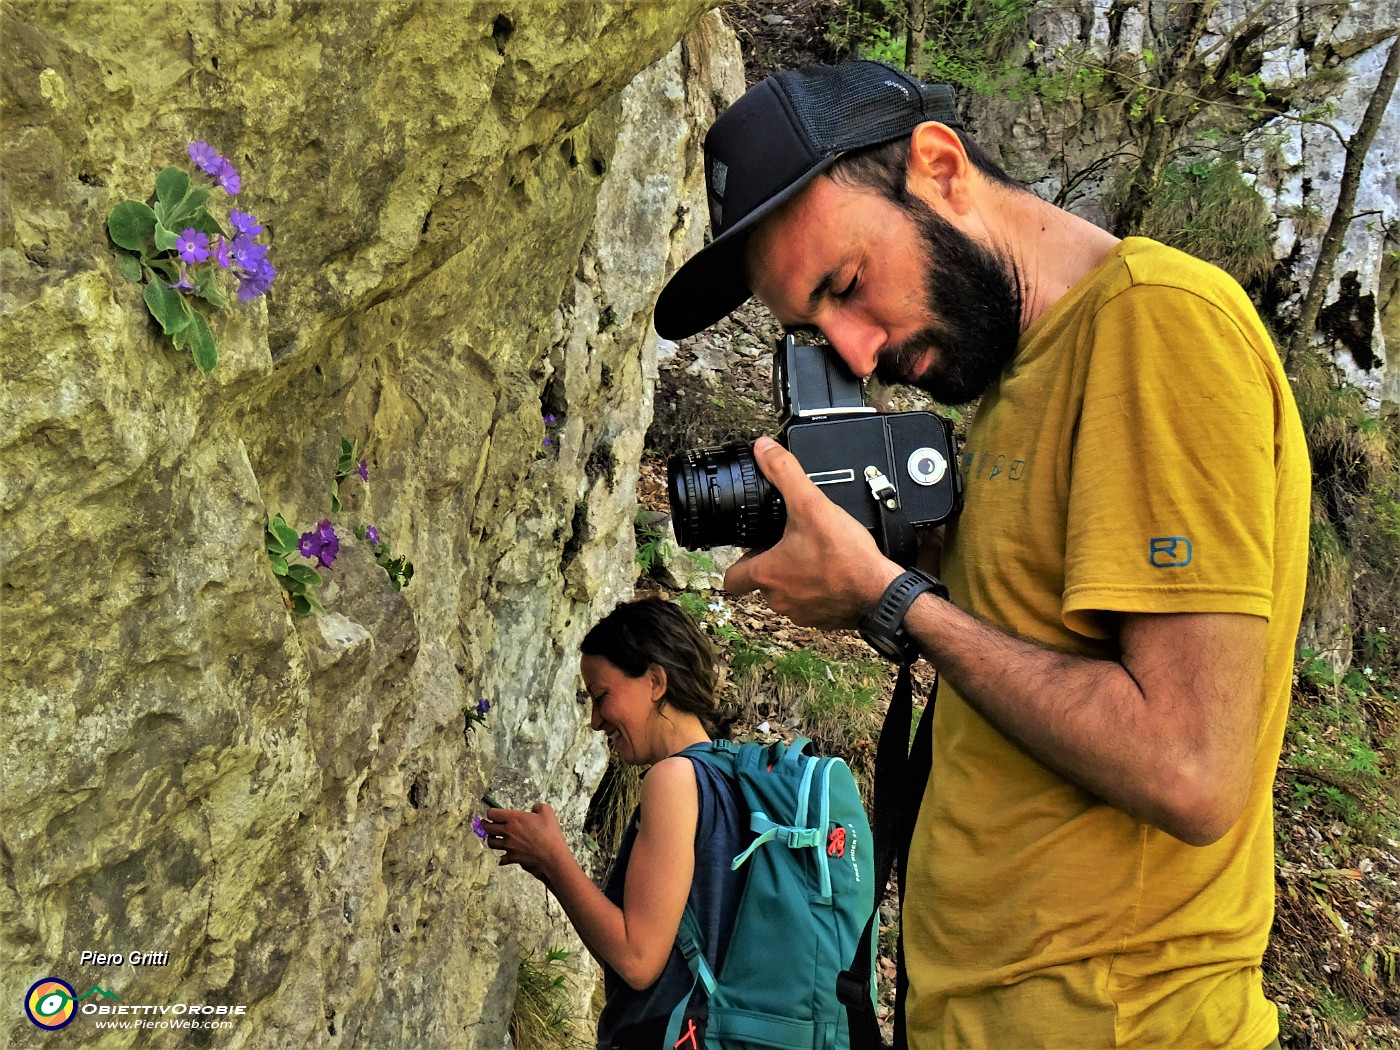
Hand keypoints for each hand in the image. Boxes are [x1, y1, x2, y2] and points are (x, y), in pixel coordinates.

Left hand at [485, 803, 567, 883]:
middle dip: (485, 824)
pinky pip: (501, 858)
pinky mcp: (512, 857)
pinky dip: (501, 857)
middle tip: (485, 823)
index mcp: (514, 819)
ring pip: (491, 843)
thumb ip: (538, 807)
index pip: (492, 813)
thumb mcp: (547, 812)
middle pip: (488, 828)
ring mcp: (508, 846)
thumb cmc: (549, 833)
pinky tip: (503, 856)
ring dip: (491, 839)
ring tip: (493, 837)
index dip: (491, 812)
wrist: (551, 854)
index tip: (492, 813)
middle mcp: (507, 832)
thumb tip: (533, 808)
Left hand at [724, 437, 902, 627]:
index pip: (732, 579)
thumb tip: (764, 450)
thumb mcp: (811, 505)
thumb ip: (785, 474)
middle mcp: (779, 599)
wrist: (881, 592)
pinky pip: (810, 604)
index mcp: (768, 574)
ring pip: (786, 594)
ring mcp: (800, 612)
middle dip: (771, 563)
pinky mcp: (822, 620)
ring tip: (812, 554)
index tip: (749, 550)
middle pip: (761, 583)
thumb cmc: (845, 557)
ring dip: (794, 577)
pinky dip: (817, 590)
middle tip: (787, 542)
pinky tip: (831, 572)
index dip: (737, 562)